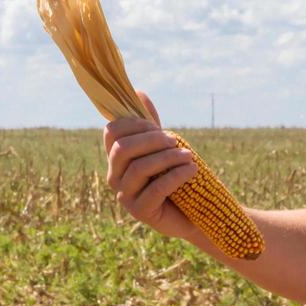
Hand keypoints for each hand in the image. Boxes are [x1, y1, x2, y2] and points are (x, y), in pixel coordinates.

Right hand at [103, 91, 200, 241]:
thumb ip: (150, 124)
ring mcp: (125, 196)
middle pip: (123, 149)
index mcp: (116, 158)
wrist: (193, 213)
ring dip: (167, 157)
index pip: (111, 132)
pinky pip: (156, 188)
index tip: (158, 126)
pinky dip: (176, 175)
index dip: (134, 123)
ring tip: (189, 156)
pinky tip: (192, 169)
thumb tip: (139, 93)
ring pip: (139, 168)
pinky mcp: (141, 212)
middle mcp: (115, 177)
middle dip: (151, 140)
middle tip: (176, 141)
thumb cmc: (175, 176)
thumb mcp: (162, 147)